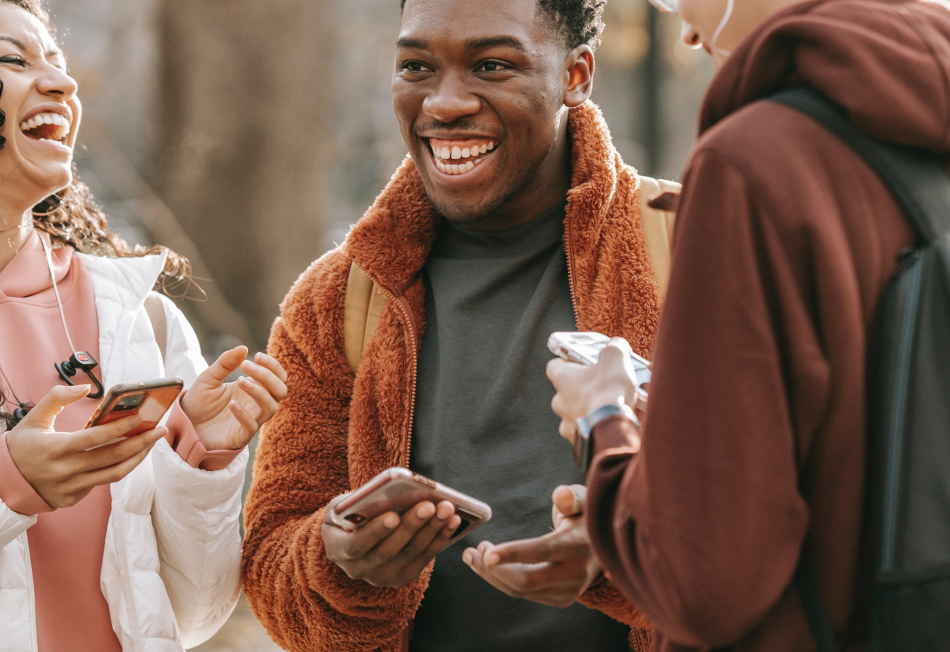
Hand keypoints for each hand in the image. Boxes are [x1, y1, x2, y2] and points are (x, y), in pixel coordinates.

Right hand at [6, 385, 166, 508]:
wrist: (4, 482)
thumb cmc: (22, 446)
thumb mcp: (33, 418)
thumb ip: (57, 398)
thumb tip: (84, 387)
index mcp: (56, 448)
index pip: (96, 438)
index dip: (121, 428)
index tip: (142, 417)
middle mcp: (65, 470)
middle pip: (113, 458)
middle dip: (141, 443)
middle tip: (160, 430)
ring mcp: (70, 488)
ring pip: (114, 474)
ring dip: (138, 458)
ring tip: (152, 443)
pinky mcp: (73, 498)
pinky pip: (103, 482)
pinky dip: (120, 468)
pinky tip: (132, 455)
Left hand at [181, 347, 287, 450]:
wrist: (185, 426)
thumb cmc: (199, 402)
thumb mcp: (209, 378)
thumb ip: (225, 363)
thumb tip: (243, 348)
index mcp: (254, 388)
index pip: (277, 376)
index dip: (272, 366)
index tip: (256, 355)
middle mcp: (256, 404)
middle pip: (280, 390)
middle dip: (268, 376)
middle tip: (246, 366)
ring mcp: (251, 420)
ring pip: (271, 407)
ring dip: (259, 392)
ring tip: (240, 381)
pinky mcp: (241, 436)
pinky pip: (252, 426)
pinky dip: (244, 414)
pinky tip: (231, 405)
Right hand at [322, 495, 461, 587]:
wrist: (352, 536)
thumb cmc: (348, 513)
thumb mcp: (343, 504)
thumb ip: (358, 501)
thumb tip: (390, 493)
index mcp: (337, 549)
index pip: (356, 545)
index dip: (375, 532)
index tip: (394, 515)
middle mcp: (357, 569)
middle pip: (388, 551)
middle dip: (412, 526)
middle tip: (430, 505)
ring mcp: (380, 577)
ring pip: (409, 555)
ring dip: (431, 531)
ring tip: (447, 509)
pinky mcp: (401, 577)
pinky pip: (423, 559)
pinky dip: (439, 538)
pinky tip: (452, 521)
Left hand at [463, 485, 601, 607]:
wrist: (607, 545)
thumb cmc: (586, 516)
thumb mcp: (584, 500)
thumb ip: (571, 497)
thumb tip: (560, 495)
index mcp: (579, 545)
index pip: (543, 551)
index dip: (513, 553)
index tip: (486, 551)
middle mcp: (576, 574)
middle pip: (526, 580)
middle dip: (493, 568)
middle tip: (474, 549)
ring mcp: (569, 591)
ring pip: (521, 591)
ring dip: (492, 575)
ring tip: (473, 555)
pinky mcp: (562, 600)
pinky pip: (525, 594)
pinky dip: (502, 581)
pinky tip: (488, 566)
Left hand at [547, 338, 638, 445]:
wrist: (612, 428)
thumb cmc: (609, 391)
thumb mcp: (615, 357)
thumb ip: (614, 347)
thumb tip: (617, 345)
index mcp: (562, 379)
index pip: (554, 366)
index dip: (567, 362)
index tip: (580, 360)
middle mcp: (559, 402)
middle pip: (566, 391)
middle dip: (582, 388)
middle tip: (602, 385)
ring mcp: (567, 423)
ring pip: (575, 413)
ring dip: (589, 409)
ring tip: (609, 407)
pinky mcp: (579, 441)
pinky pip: (585, 432)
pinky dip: (596, 427)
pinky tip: (610, 423)